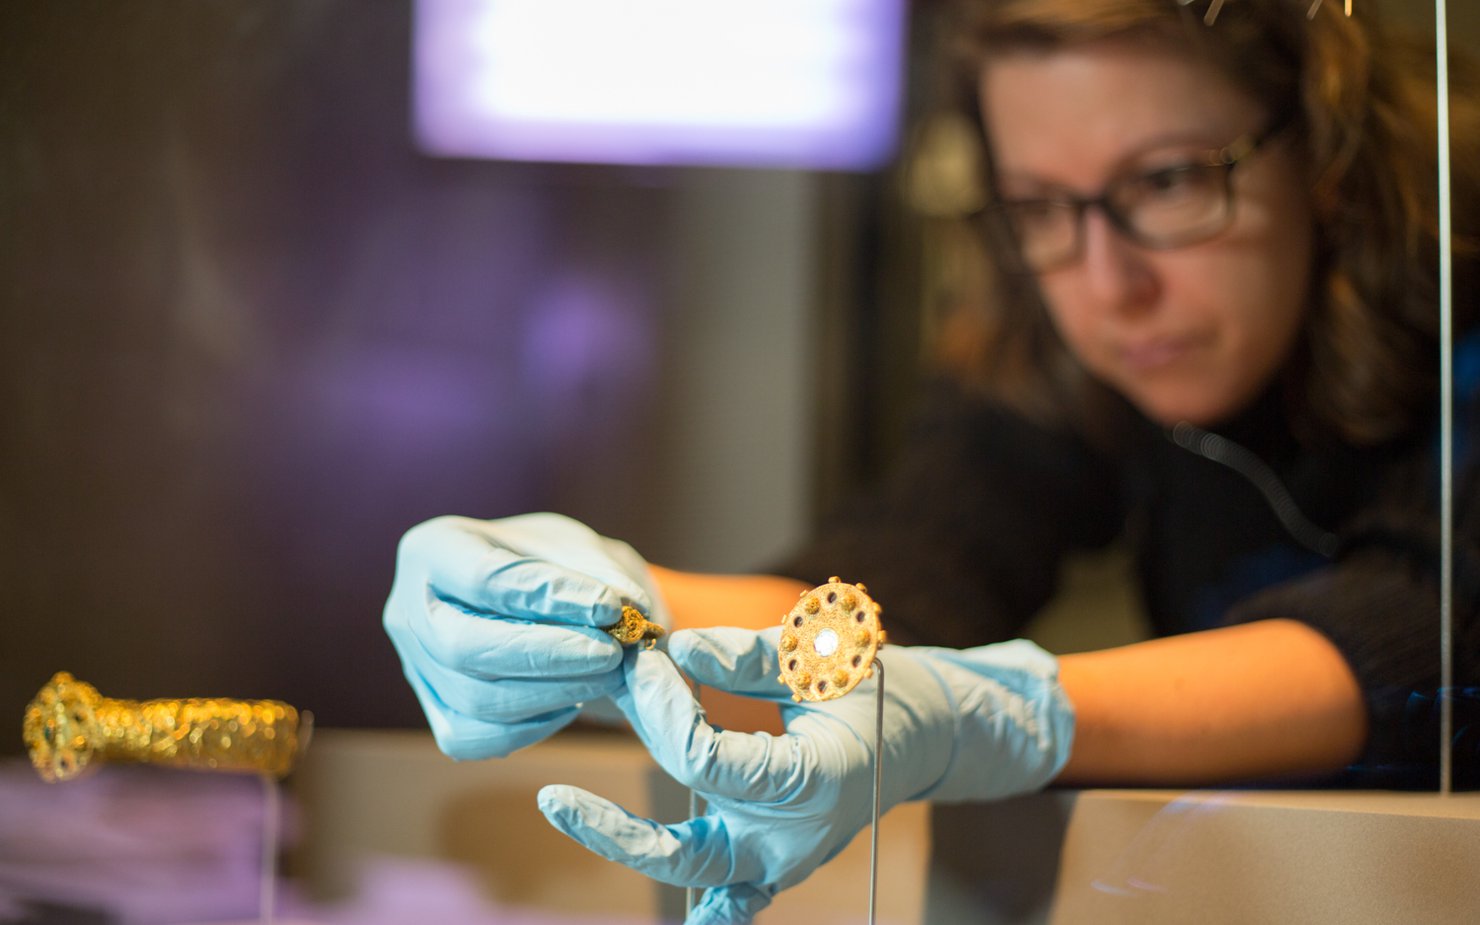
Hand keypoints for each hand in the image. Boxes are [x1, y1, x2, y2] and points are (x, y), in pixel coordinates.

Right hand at [383, 513, 667, 758]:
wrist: (534, 597)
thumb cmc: (550, 562)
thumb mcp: (577, 547)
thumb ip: (601, 572)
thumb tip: (627, 609)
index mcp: (433, 548)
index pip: (483, 577)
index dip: (548, 596)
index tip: (611, 607)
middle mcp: (408, 610)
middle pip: (462, 645)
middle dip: (546, 656)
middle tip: (613, 654)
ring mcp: (415, 666)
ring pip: (474, 699)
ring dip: (553, 692)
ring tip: (611, 674)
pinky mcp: (435, 711)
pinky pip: (474, 738)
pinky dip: (531, 726)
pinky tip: (572, 701)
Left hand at [537, 627, 1072, 923]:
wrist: (923, 732)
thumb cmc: (873, 686)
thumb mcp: (818, 655)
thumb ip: (745, 655)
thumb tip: (674, 651)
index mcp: (811, 778)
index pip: (705, 763)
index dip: (662, 711)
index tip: (642, 661)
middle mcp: (795, 835)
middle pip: (685, 846)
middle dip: (614, 817)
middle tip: (555, 784)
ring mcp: (785, 860)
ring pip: (696, 875)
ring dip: (627, 845)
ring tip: (563, 806)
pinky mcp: (777, 864)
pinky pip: (733, 902)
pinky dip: (702, 908)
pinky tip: (665, 901)